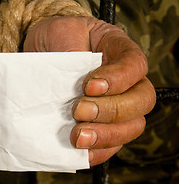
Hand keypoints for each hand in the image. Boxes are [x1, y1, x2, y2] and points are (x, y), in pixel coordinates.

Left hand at [23, 16, 155, 165]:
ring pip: (131, 127)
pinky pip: (110, 145)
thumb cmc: (56, 37)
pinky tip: (79, 149)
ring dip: (106, 135)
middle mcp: (125, 80)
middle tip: (79, 111)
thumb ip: (71, 50)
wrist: (41, 52)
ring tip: (77, 136)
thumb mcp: (61, 31)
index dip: (118, 79)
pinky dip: (97, 151)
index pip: (135, 65)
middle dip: (111, 110)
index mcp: (119, 51)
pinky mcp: (100, 125)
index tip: (89, 86)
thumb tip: (73, 83)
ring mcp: (115, 104)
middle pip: (141, 101)